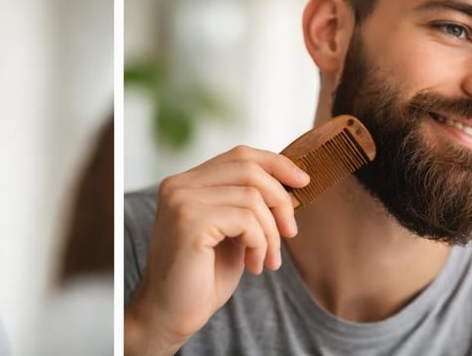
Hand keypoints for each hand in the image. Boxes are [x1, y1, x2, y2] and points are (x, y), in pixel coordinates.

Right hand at [126, 147, 309, 354]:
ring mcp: (182, 201)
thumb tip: (289, 182)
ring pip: (252, 197)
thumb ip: (247, 204)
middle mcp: (179, 185)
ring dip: (271, 233)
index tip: (303, 181)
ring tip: (267, 260)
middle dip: (280, 200)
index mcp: (186, 183)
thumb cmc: (201, 278)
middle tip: (290, 233)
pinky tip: (254, 265)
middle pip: (248, 168)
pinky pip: (246, 220)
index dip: (276, 164)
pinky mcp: (190, 222)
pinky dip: (261, 243)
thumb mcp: (231, 232)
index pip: (239, 155)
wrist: (169, 315)